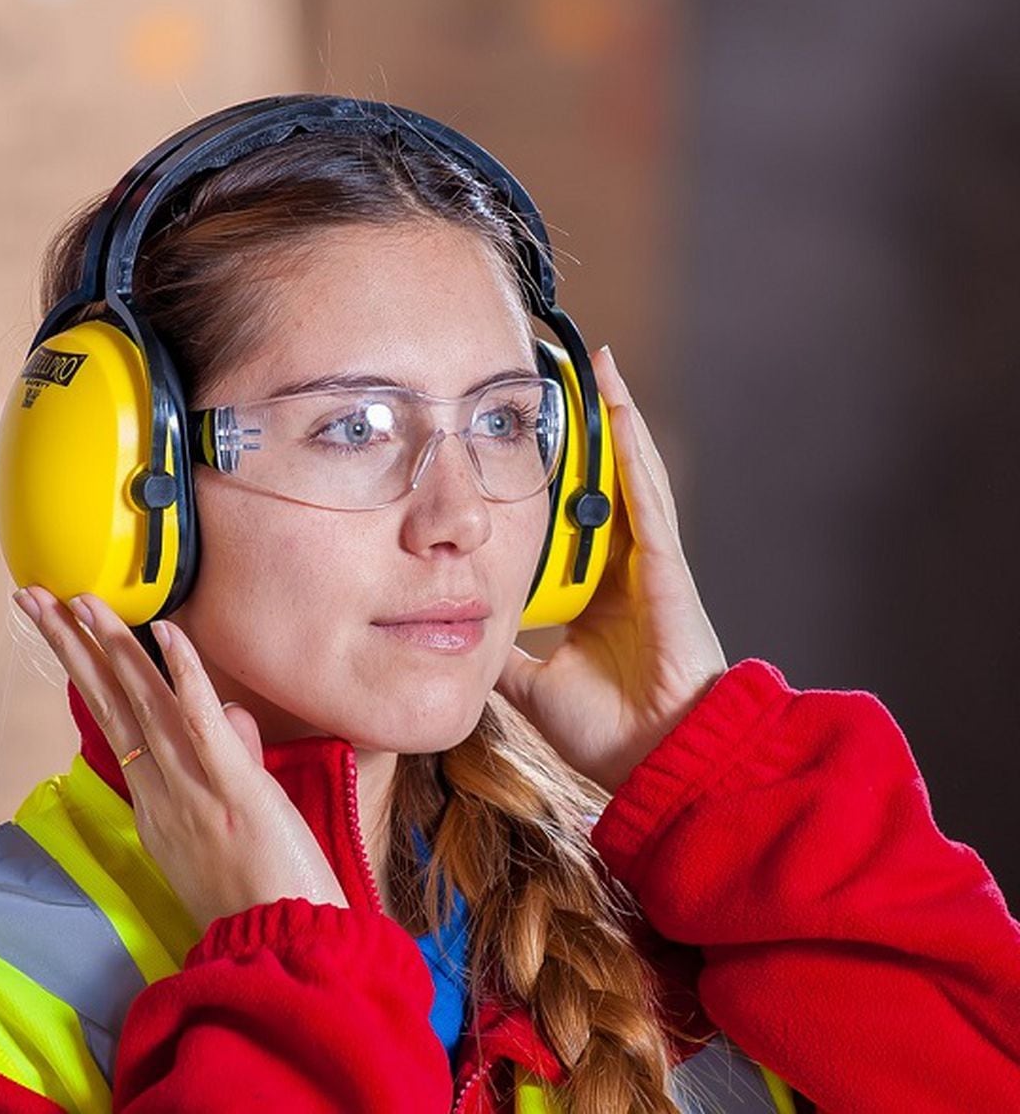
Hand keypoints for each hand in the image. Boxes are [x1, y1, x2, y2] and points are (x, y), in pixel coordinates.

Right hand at [12, 586, 347, 928]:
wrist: (284, 951)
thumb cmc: (263, 893)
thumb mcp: (231, 822)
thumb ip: (229, 760)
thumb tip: (231, 714)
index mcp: (155, 803)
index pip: (114, 722)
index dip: (86, 671)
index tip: (65, 629)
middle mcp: (161, 793)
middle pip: (110, 705)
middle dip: (70, 647)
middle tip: (34, 598)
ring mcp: (193, 792)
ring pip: (144, 706)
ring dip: (111, 646)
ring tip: (80, 600)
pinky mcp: (235, 791)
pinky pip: (204, 725)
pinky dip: (185, 675)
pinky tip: (165, 632)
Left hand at [496, 346, 726, 793]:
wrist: (656, 762)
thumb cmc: (609, 731)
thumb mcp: (533, 682)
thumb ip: (505, 654)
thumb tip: (462, 637)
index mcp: (596, 592)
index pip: (573, 520)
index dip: (557, 476)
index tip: (532, 435)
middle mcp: (625, 567)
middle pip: (603, 483)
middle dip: (588, 429)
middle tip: (566, 374)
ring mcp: (649, 561)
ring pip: (630, 476)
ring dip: (615, 420)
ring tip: (599, 366)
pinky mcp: (665, 565)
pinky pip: (647, 498)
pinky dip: (632, 452)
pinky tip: (620, 410)